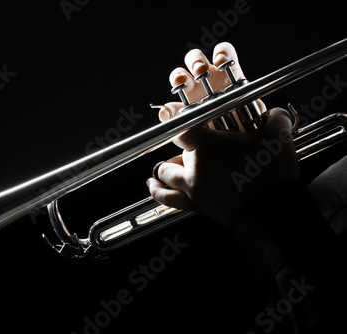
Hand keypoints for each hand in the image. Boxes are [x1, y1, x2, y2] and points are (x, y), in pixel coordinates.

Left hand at [146, 43, 298, 226]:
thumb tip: (276, 113)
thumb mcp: (278, 137)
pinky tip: (152, 185)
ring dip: (166, 167)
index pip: (181, 127)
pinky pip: (168, 198)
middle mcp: (194, 165)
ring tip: (167, 165)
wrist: (271, 213)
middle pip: (176, 150)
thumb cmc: (272, 174)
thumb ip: (275, 118)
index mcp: (208, 144)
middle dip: (186, 148)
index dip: (177, 120)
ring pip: (166, 173)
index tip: (180, 118)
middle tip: (202, 148)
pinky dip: (158, 191)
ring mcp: (192, 187)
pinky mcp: (196, 205)